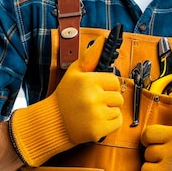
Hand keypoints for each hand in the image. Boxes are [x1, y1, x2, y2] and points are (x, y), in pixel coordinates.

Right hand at [9, 35, 122, 165]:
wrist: (53, 123)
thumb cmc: (65, 96)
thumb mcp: (74, 72)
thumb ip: (90, 56)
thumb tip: (102, 39)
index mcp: (88, 81)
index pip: (114, 81)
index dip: (107, 86)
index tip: (96, 90)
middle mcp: (92, 97)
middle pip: (118, 96)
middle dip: (108, 99)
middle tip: (93, 102)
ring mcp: (95, 115)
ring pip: (117, 110)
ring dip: (108, 111)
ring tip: (92, 112)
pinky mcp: (98, 131)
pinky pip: (117, 123)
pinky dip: (109, 123)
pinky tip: (95, 121)